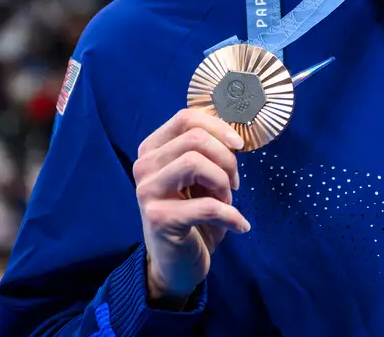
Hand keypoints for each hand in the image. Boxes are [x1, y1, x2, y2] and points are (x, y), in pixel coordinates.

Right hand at [134, 108, 250, 305]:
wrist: (177, 265)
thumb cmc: (192, 215)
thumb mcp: (200, 178)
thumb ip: (207, 152)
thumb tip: (234, 134)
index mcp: (153, 149)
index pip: (185, 118)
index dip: (218, 127)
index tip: (238, 145)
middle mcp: (144, 166)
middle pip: (194, 139)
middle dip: (225, 159)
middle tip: (234, 183)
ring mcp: (147, 192)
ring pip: (195, 163)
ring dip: (223, 183)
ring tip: (227, 201)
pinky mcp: (158, 219)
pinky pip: (207, 205)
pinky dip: (231, 215)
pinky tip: (239, 224)